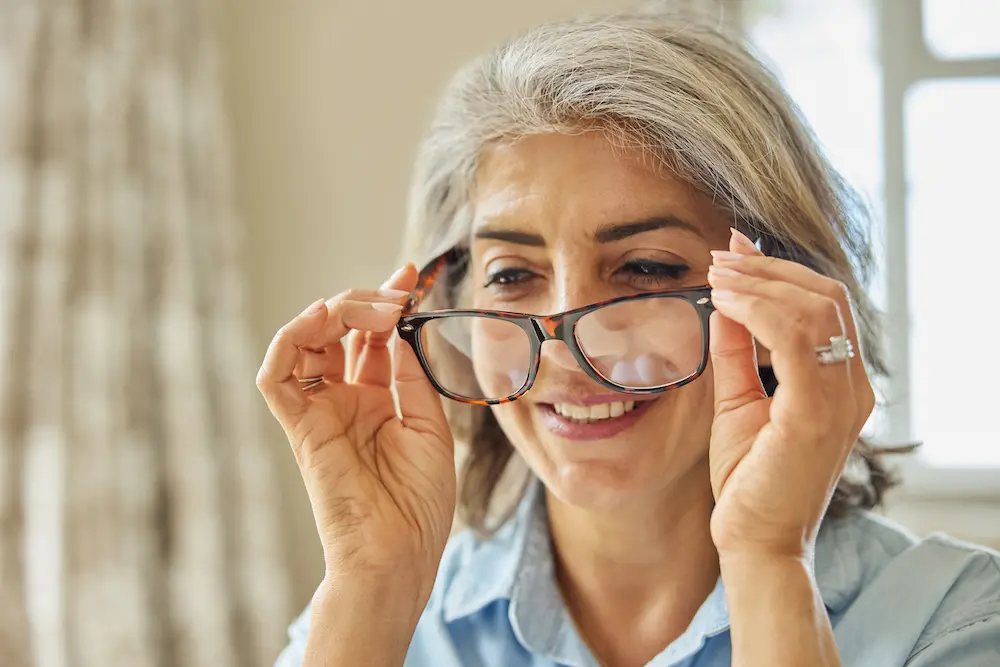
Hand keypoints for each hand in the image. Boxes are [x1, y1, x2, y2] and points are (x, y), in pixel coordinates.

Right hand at [256, 265, 455, 595]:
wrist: (399, 552)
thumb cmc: (419, 503)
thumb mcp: (430, 427)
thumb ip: (410, 376)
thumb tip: (400, 328)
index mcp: (376, 401)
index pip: (372, 339)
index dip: (388, 303)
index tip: (411, 275)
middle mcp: (344, 400)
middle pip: (340, 331)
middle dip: (368, 302)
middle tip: (398, 297)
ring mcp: (319, 410)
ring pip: (306, 341)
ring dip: (335, 312)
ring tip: (374, 309)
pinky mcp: (298, 426)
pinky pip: (276, 375)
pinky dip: (291, 338)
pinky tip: (322, 318)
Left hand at [704, 229, 874, 558]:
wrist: (754, 542)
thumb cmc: (750, 479)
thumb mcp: (739, 402)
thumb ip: (738, 354)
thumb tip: (726, 304)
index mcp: (841, 383)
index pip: (825, 306)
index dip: (780, 271)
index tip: (735, 252)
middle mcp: (852, 387)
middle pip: (825, 297)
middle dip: (768, 269)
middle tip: (721, 257)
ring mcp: (840, 400)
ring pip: (814, 309)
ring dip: (760, 283)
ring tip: (717, 274)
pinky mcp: (815, 415)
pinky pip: (797, 339)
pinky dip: (759, 310)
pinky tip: (725, 302)